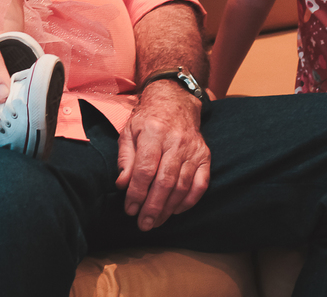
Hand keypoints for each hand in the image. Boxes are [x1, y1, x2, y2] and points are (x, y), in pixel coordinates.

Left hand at [115, 80, 210, 230]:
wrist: (175, 102)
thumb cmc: (148, 120)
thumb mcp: (129, 132)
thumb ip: (125, 158)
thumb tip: (122, 184)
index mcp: (153, 132)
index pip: (145, 169)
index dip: (137, 193)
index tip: (129, 209)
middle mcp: (176, 141)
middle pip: (165, 181)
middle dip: (153, 207)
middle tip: (143, 224)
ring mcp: (193, 149)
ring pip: (182, 186)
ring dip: (169, 208)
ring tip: (156, 221)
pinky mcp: (205, 156)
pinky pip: (201, 184)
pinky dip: (189, 201)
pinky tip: (176, 211)